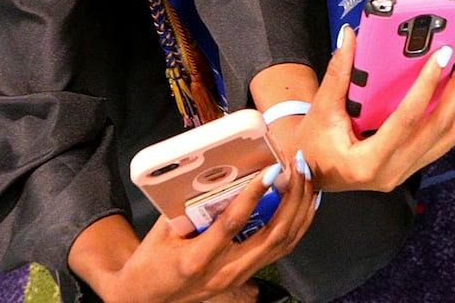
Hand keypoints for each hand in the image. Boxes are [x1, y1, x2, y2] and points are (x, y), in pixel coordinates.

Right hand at [71, 155, 315, 302]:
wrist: (148, 297)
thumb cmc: (152, 259)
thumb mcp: (162, 230)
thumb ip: (188, 203)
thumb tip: (216, 168)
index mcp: (197, 258)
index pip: (233, 223)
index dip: (254, 194)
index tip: (272, 169)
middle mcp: (225, 272)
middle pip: (272, 235)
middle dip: (292, 197)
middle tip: (297, 165)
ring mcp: (240, 277)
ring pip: (284, 243)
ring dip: (300, 208)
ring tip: (305, 176)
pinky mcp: (248, 276)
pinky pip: (282, 249)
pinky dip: (299, 223)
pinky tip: (306, 201)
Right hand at [296, 24, 454, 191]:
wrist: (312, 172)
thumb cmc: (313, 145)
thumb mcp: (322, 109)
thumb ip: (338, 73)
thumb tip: (349, 37)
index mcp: (368, 160)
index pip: (407, 119)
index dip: (427, 85)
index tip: (442, 56)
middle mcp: (392, 171)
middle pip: (438, 127)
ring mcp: (405, 171)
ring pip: (447, 137)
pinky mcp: (411, 166)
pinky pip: (443, 142)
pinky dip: (454, 115)